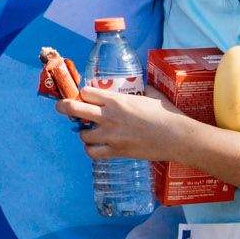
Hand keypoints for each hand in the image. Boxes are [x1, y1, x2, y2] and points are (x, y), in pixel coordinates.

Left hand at [55, 86, 191, 162]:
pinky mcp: (116, 152)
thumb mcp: (150, 94)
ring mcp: (111, 135)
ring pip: (82, 134)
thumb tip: (138, 85)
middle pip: (73, 109)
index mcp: (116, 99)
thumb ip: (139, 89)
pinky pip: (92, 152)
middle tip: (62, 107)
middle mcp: (109, 116)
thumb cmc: (167, 113)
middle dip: (64, 106)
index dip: (82, 93)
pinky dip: (91, 149)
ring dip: (84, 132)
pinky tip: (96, 146)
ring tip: (90, 131)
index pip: (85, 92)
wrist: (177, 137)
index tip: (82, 96)